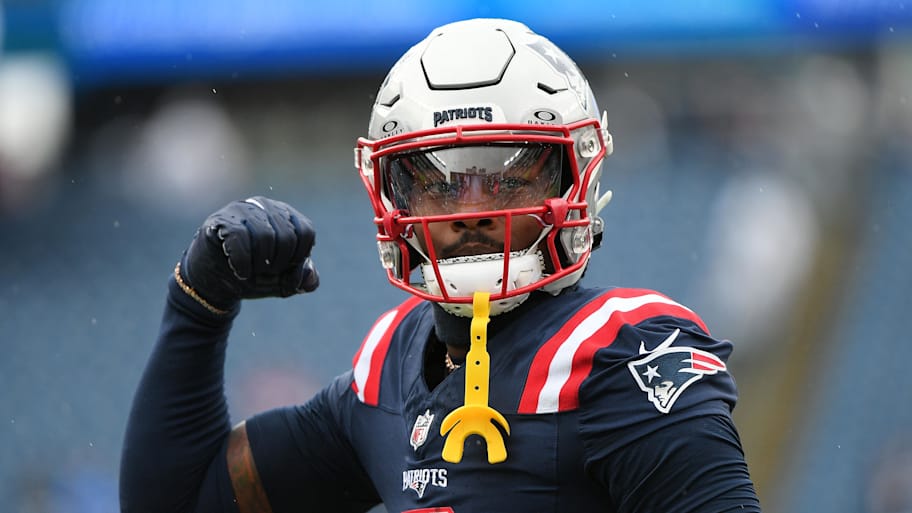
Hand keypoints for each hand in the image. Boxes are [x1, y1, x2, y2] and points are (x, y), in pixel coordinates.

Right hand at [179, 196, 318, 309]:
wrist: (213, 284)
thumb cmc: (252, 276)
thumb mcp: (281, 281)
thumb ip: (301, 278)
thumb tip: (311, 278)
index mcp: (285, 216)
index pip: (306, 232)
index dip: (299, 258)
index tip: (284, 269)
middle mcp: (265, 207)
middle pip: (287, 236)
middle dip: (279, 264)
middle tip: (265, 271)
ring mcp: (242, 210)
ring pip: (265, 237)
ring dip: (260, 264)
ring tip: (252, 271)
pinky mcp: (220, 221)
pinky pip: (240, 238)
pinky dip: (243, 263)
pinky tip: (240, 271)